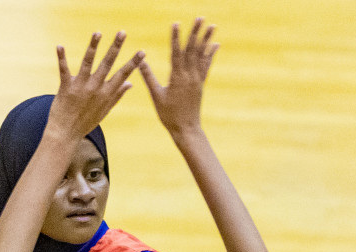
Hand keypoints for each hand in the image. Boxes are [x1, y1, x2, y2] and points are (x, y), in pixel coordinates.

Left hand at [47, 31, 143, 140]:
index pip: (122, 75)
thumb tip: (130, 84)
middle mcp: (95, 89)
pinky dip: (62, 58)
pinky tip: (60, 46)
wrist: (66, 134)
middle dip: (115, 47)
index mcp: (106, 94)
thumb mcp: (105, 110)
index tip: (142, 52)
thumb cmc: (86, 122)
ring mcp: (81, 87)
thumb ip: (117, 95)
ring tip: (98, 33)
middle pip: (107, 64)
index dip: (133, 63)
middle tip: (122, 32)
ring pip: (88, 63)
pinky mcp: (66, 87)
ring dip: (93, 46)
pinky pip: (64, 70)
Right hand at [141, 19, 218, 136]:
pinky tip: (215, 45)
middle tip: (200, 17)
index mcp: (177, 78)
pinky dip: (210, 54)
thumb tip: (140, 62)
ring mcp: (197, 79)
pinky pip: (207, 66)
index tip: (176, 24)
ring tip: (212, 26)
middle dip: (196, 32)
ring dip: (207, 39)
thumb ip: (149, 77)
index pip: (176, 53)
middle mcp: (190, 76)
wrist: (186, 129)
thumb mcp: (156, 96)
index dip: (176, 38)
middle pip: (193, 50)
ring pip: (202, 55)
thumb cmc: (168, 115)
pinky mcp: (201, 84)